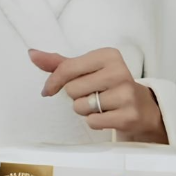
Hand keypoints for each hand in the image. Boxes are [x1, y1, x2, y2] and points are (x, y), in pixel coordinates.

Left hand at [29, 48, 168, 143]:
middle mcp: (119, 72)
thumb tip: (32, 54)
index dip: (53, 81)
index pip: (67, 68)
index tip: (49, 89)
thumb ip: (60, 63)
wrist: (143, 106)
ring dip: (85, 110)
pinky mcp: (128, 115)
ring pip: (81, 106)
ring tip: (100, 105)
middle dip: (76, 96)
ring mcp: (125, 94)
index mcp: (108, 55)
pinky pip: (93, 121)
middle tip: (93, 94)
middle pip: (72, 89)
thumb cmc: (109, 85)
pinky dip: (95, 121)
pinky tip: (107, 115)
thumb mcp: (88, 69)